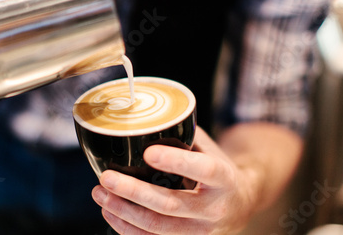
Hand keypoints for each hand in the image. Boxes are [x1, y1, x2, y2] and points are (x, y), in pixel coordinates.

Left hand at [91, 127, 261, 233]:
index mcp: (225, 179)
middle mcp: (214, 209)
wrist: (242, 203)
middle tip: (107, 177)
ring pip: (157, 227)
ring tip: (100, 193)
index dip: (176, 162)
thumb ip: (183, 135)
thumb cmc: (219, 170)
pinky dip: (127, 228)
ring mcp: (200, 231)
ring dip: (124, 211)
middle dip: (134, 191)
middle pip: (170, 204)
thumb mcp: (210, 148)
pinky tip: (110, 211)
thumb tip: (146, 119)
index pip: (204, 170)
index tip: (148, 153)